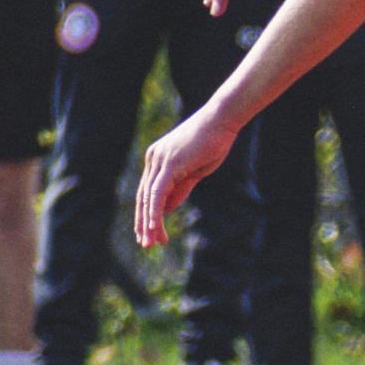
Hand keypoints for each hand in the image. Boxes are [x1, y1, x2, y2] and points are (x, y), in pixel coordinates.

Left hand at [134, 104, 240, 247]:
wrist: (222, 120)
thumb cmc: (214, 141)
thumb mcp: (195, 171)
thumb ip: (180, 188)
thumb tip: (166, 208)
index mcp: (157, 159)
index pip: (147, 192)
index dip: (148, 214)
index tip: (151, 233)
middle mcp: (153, 158)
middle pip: (143, 196)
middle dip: (143, 222)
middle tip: (146, 244)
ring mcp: (159, 160)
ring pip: (147, 198)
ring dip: (147, 222)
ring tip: (150, 242)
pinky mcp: (168, 163)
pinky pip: (157, 192)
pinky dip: (154, 211)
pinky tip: (153, 226)